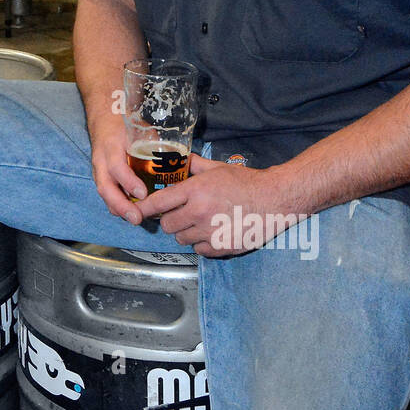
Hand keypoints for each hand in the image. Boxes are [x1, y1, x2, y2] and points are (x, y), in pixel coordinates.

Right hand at [88, 121, 147, 218]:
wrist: (104, 122)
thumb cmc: (125, 126)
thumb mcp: (139, 129)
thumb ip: (154, 144)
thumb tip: (179, 161)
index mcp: (111, 146)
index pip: (117, 167)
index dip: (129, 182)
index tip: (143, 194)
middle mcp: (101, 161)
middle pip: (105, 188)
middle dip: (121, 206)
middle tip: (137, 218)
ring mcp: (98, 171)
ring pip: (105, 195)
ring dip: (120, 209)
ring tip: (137, 219)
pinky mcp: (101, 178)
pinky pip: (107, 195)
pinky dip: (119, 206)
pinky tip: (133, 213)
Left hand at [128, 155, 305, 257]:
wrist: (275, 200)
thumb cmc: (247, 182)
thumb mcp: (217, 168)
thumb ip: (194, 166)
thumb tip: (178, 160)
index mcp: (195, 191)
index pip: (158, 203)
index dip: (143, 208)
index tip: (134, 211)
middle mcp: (199, 212)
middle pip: (167, 225)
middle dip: (170, 220)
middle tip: (183, 214)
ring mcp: (210, 232)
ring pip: (181, 238)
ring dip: (186, 232)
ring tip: (201, 222)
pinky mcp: (220, 247)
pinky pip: (198, 250)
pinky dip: (202, 244)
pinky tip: (214, 232)